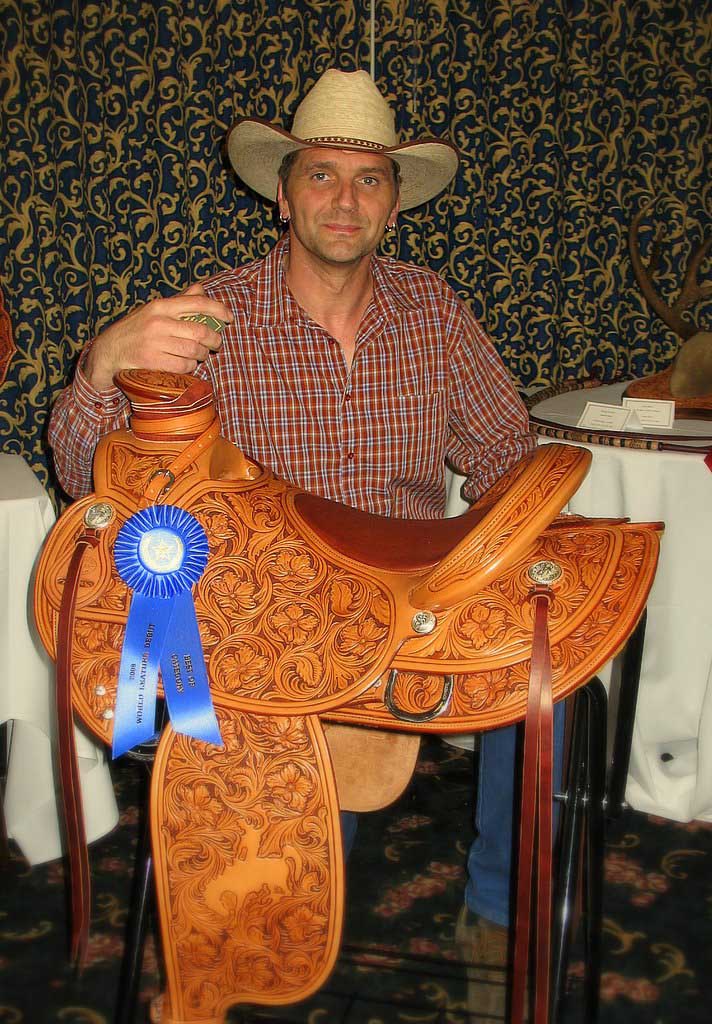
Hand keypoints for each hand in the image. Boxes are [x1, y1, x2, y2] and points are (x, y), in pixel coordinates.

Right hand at [83, 283, 232, 390]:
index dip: (219, 310)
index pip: (198, 303)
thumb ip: (179, 301)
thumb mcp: (154, 310)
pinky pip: (184, 366)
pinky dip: (190, 367)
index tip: (229, 317)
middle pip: (201, 332)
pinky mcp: (152, 362)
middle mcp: (158, 322)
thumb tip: (201, 289)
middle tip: (216, 344)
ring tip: (200, 354)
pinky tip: (187, 364)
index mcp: (161, 306)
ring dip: (202, 355)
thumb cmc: (137, 329)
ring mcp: (155, 343)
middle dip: (215, 340)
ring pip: (194, 351)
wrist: (109, 350)